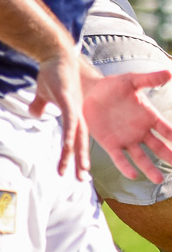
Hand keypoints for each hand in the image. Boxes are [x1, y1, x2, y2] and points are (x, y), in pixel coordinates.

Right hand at [32, 52, 88, 177]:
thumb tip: (34, 115)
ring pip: (77, 137)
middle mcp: (78, 113)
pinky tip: (68, 147)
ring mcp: (75, 108)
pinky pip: (71, 122)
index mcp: (73, 114)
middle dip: (81, 161)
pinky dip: (70, 136)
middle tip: (81, 179)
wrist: (55, 56)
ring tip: (76, 171)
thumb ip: (39, 105)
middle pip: (81, 142)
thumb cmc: (51, 73)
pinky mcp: (69, 101)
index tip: (77, 170)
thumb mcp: (43, 94)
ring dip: (76, 155)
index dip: (77, 154)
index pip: (76, 138)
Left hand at [82, 68, 171, 182]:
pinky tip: (132, 175)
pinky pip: (119, 157)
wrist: (88, 91)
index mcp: (149, 116)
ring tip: (159, 179)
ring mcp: (125, 138)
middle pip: (159, 147)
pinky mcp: (109, 143)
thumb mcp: (132, 81)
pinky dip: (125, 166)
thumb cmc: (112, 86)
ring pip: (141, 157)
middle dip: (169, 156)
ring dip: (150, 168)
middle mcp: (140, 131)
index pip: (168, 130)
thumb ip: (149, 79)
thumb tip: (169, 72)